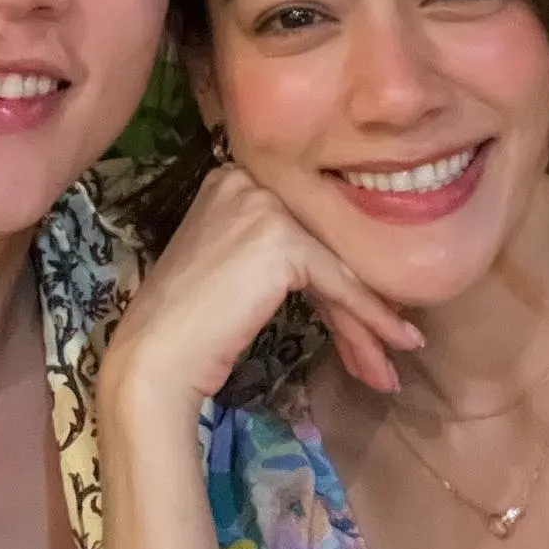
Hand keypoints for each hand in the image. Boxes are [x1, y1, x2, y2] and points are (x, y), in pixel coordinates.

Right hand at [101, 164, 421, 421]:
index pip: (303, 230)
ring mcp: (265, 205)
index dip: (337, 280)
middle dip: (357, 308)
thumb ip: (277, 259)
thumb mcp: (234, 273)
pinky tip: (395, 344)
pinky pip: (340, 284)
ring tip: (388, 369)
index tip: (367, 322)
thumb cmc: (186, 328)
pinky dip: (369, 319)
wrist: (153, 359)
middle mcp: (248, 180)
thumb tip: (345, 279)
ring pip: (337, 268)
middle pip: (323, 248)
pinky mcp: (281, 238)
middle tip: (384, 354)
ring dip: (368, 324)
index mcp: (231, 180)